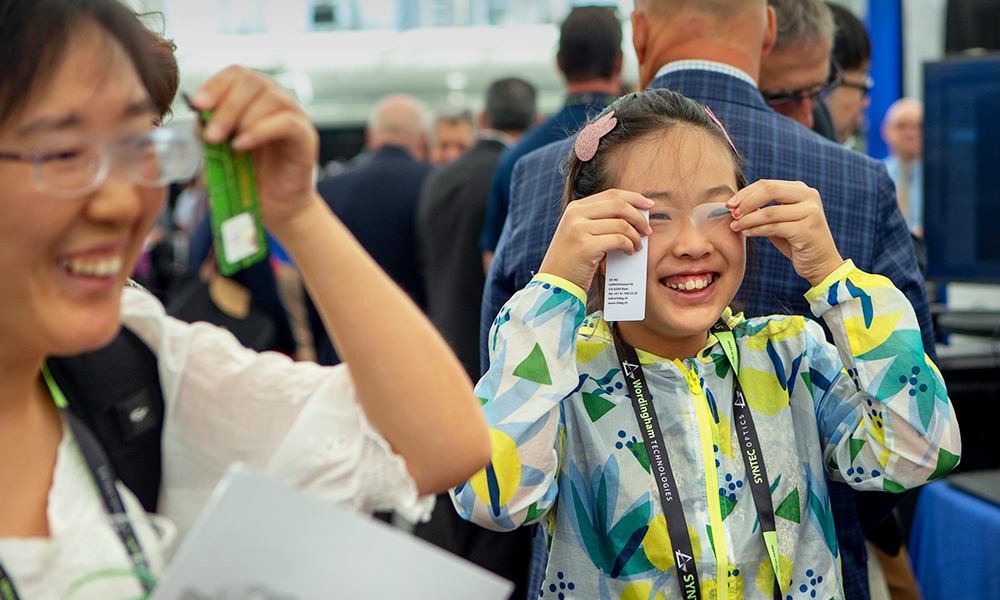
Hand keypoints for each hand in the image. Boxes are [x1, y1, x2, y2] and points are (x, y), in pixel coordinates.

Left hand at [189, 66, 319, 226]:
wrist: (276, 207)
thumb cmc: (248, 177)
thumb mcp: (220, 153)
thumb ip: (209, 133)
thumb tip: (196, 120)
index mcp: (254, 97)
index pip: (237, 74)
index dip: (216, 84)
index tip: (197, 105)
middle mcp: (277, 100)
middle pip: (252, 82)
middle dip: (226, 105)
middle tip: (210, 134)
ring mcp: (294, 116)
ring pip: (270, 98)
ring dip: (242, 118)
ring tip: (226, 143)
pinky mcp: (306, 136)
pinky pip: (285, 122)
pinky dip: (260, 131)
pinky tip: (242, 146)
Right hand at [539, 190, 652, 291]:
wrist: (555, 283)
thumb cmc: (572, 261)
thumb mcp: (580, 234)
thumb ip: (600, 221)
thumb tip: (633, 215)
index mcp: (575, 208)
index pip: (611, 194)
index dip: (634, 198)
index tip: (649, 205)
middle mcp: (575, 215)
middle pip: (618, 205)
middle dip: (639, 216)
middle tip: (647, 230)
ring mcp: (579, 229)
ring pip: (621, 224)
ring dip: (635, 236)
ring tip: (637, 246)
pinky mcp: (586, 246)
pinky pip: (619, 240)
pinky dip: (629, 246)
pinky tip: (629, 252)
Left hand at [727, 180, 843, 285]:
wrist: (821, 264)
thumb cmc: (796, 241)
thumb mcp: (779, 221)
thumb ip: (763, 210)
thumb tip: (735, 205)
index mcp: (801, 190)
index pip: (767, 184)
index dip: (745, 193)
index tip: (729, 203)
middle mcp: (809, 196)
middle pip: (770, 191)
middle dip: (746, 202)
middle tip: (732, 214)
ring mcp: (811, 212)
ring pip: (770, 212)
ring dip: (748, 219)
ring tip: (736, 227)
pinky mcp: (807, 229)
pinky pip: (774, 227)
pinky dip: (757, 230)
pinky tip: (747, 233)